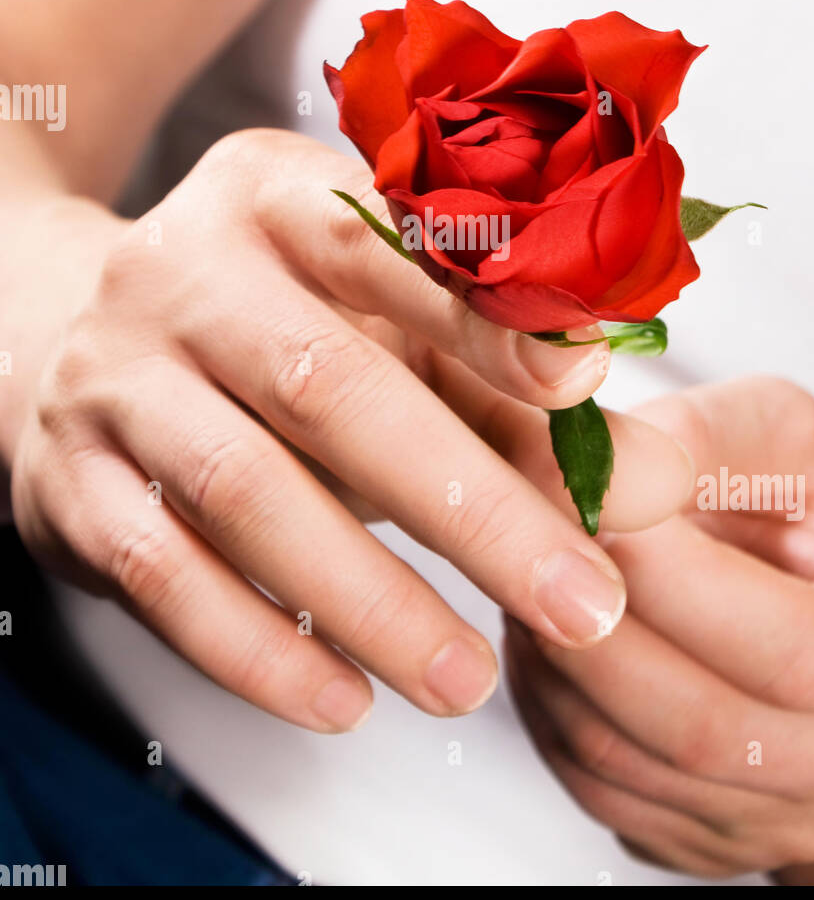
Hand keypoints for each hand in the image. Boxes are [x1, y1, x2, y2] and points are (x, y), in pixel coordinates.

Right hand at [11, 129, 692, 732]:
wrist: (73, 348)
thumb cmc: (281, 337)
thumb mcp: (388, 331)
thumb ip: (516, 397)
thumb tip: (660, 483)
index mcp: (279, 198)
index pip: (386, 240)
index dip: (484, 314)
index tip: (583, 382)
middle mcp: (185, 270)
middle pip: (329, 384)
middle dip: (468, 506)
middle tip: (580, 603)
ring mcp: (115, 375)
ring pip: (245, 490)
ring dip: (370, 601)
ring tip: (468, 686)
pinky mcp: (68, 480)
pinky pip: (162, 576)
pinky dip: (258, 650)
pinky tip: (346, 701)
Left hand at [504, 376, 813, 877]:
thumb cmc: (808, 524)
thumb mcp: (788, 445)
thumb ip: (705, 437)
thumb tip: (605, 465)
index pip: (786, 650)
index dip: (672, 579)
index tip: (590, 500)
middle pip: (697, 726)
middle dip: (590, 621)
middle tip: (526, 532)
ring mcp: (779, 821)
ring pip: (623, 762)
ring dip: (550, 659)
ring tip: (525, 570)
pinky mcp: (700, 842)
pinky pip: (591, 785)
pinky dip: (543, 703)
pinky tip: (539, 630)